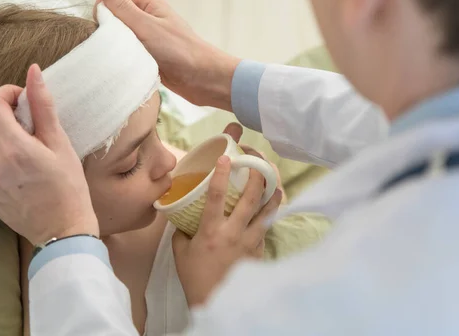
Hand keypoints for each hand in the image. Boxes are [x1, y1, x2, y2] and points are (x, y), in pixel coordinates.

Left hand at [0, 64, 98, 245]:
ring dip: (4, 136)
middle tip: (32, 126)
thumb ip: (42, 107)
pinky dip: (0, 157)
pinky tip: (21, 171)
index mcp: (13, 148)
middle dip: (6, 114)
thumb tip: (33, 72)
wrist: (63, 232)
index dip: (7, 94)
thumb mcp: (61, 144)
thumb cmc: (69, 188)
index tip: (24, 101)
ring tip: (30, 153)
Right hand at [96, 0, 240, 109]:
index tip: (107, 31)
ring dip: (117, 50)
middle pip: (112, 20)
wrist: (202, 79)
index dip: (104, 14)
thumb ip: (122, 7)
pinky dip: (124, 61)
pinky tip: (128, 68)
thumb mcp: (146, 26)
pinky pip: (126, 55)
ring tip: (126, 59)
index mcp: (146, 3)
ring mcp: (146, 38)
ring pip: (117, 40)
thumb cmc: (179, 50)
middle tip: (119, 48)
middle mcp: (145, 18)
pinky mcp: (147, 56)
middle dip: (108, 34)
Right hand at [172, 153, 282, 307]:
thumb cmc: (194, 276)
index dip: (221, 175)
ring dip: (272, 197)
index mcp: (211, 231)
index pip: (217, 196)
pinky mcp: (258, 252)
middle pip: (249, 200)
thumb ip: (183, 230)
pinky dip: (269, 219)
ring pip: (265, 214)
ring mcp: (248, 243)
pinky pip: (265, 230)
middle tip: (259, 164)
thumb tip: (185, 216)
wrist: (214, 301)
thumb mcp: (181, 251)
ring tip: (277, 184)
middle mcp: (232, 233)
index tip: (226, 158)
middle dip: (256, 179)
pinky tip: (271, 212)